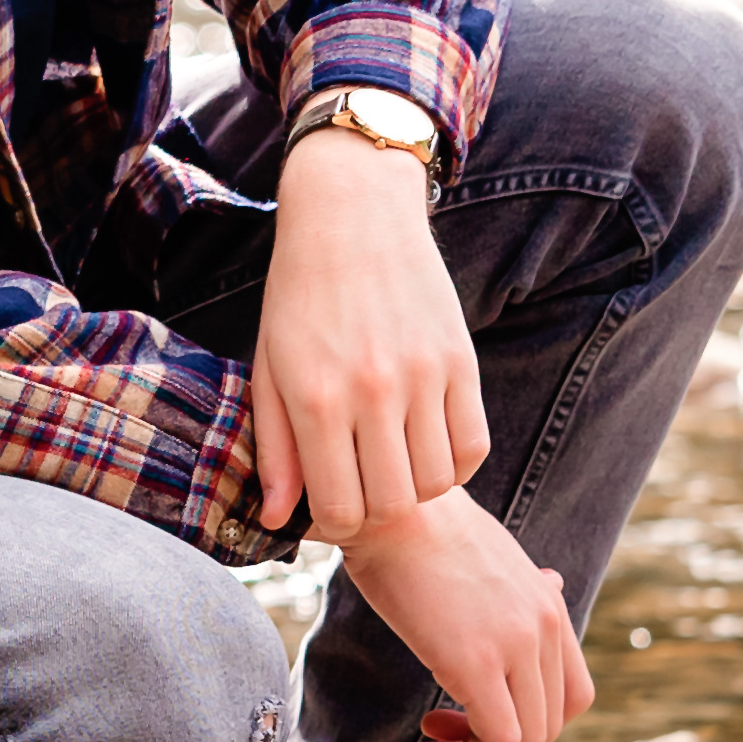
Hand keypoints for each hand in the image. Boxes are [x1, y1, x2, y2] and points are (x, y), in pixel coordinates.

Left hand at [244, 113, 483, 539]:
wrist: (352, 217)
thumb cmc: (299, 296)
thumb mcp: (269, 369)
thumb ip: (275, 450)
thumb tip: (278, 522)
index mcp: (317, 399)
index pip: (342, 511)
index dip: (335, 525)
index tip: (329, 506)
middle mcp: (374, 392)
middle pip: (393, 504)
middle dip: (374, 510)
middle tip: (361, 486)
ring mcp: (423, 376)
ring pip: (436, 483)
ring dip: (414, 486)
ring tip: (392, 462)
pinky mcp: (461, 360)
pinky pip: (473, 447)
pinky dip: (454, 463)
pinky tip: (427, 444)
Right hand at [331, 490, 590, 741]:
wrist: (387, 505)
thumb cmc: (420, 527)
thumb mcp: (489, 554)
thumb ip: (521, 586)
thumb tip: (553, 585)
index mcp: (549, 604)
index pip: (572, 694)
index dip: (531, 722)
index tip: (476, 716)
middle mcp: (544, 625)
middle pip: (550, 724)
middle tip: (439, 737)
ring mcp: (517, 644)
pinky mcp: (476, 662)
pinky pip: (496, 741)